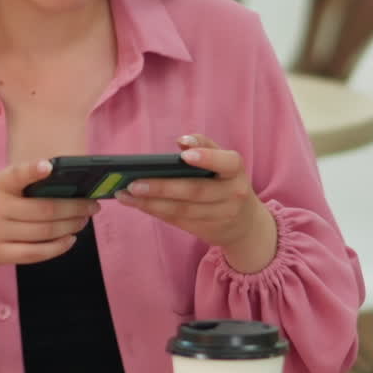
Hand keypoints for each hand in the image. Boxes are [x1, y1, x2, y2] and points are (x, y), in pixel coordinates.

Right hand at [0, 159, 98, 273]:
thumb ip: (21, 184)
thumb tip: (65, 184)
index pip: (15, 174)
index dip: (32, 170)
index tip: (49, 166)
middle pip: (43, 210)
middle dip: (74, 208)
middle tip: (92, 205)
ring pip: (43, 232)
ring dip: (70, 226)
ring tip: (84, 220)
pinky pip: (35, 253)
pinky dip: (57, 247)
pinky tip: (70, 240)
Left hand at [116, 135, 276, 271]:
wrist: (246, 224)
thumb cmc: (227, 182)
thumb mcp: (224, 162)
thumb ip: (205, 146)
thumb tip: (182, 141)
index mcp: (236, 170)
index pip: (226, 163)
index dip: (206, 158)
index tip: (184, 155)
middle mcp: (232, 194)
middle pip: (195, 191)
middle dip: (162, 187)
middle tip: (134, 182)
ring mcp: (220, 216)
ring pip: (182, 210)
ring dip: (150, 203)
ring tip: (126, 194)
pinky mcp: (206, 230)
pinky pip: (177, 220)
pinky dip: (155, 211)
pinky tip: (136, 203)